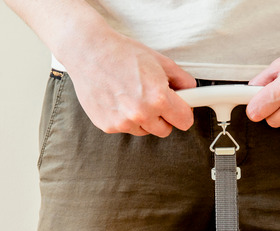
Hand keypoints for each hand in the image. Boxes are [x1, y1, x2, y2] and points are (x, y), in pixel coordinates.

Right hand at [62, 29, 195, 136]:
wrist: (88, 51)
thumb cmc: (122, 53)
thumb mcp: (159, 61)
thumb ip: (180, 79)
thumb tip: (191, 89)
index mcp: (158, 98)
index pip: (184, 122)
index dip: (184, 113)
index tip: (180, 109)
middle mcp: (141, 113)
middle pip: (165, 130)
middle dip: (164, 117)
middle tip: (154, 100)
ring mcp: (123, 122)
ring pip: (145, 130)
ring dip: (143, 119)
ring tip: (132, 95)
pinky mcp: (108, 125)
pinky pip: (125, 128)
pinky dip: (125, 118)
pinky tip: (118, 99)